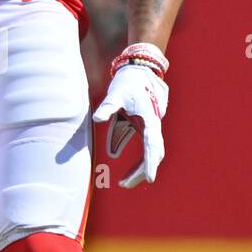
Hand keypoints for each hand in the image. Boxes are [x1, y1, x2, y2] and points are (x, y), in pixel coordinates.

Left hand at [93, 62, 167, 188]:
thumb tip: (97, 119)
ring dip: (136, 165)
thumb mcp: (116, 93)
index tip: (150, 179)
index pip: (152, 146)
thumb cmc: (129, 80)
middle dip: (141, 171)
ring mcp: (150, 123)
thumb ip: (108, 107)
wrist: (140, 66)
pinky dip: (128, 146)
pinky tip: (114, 153)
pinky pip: (139, 139)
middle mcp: (154, 123)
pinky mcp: (144, 121)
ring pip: (147, 149)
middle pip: (153, 153)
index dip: (151, 163)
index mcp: (150, 119)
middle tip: (125, 185)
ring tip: (122, 181)